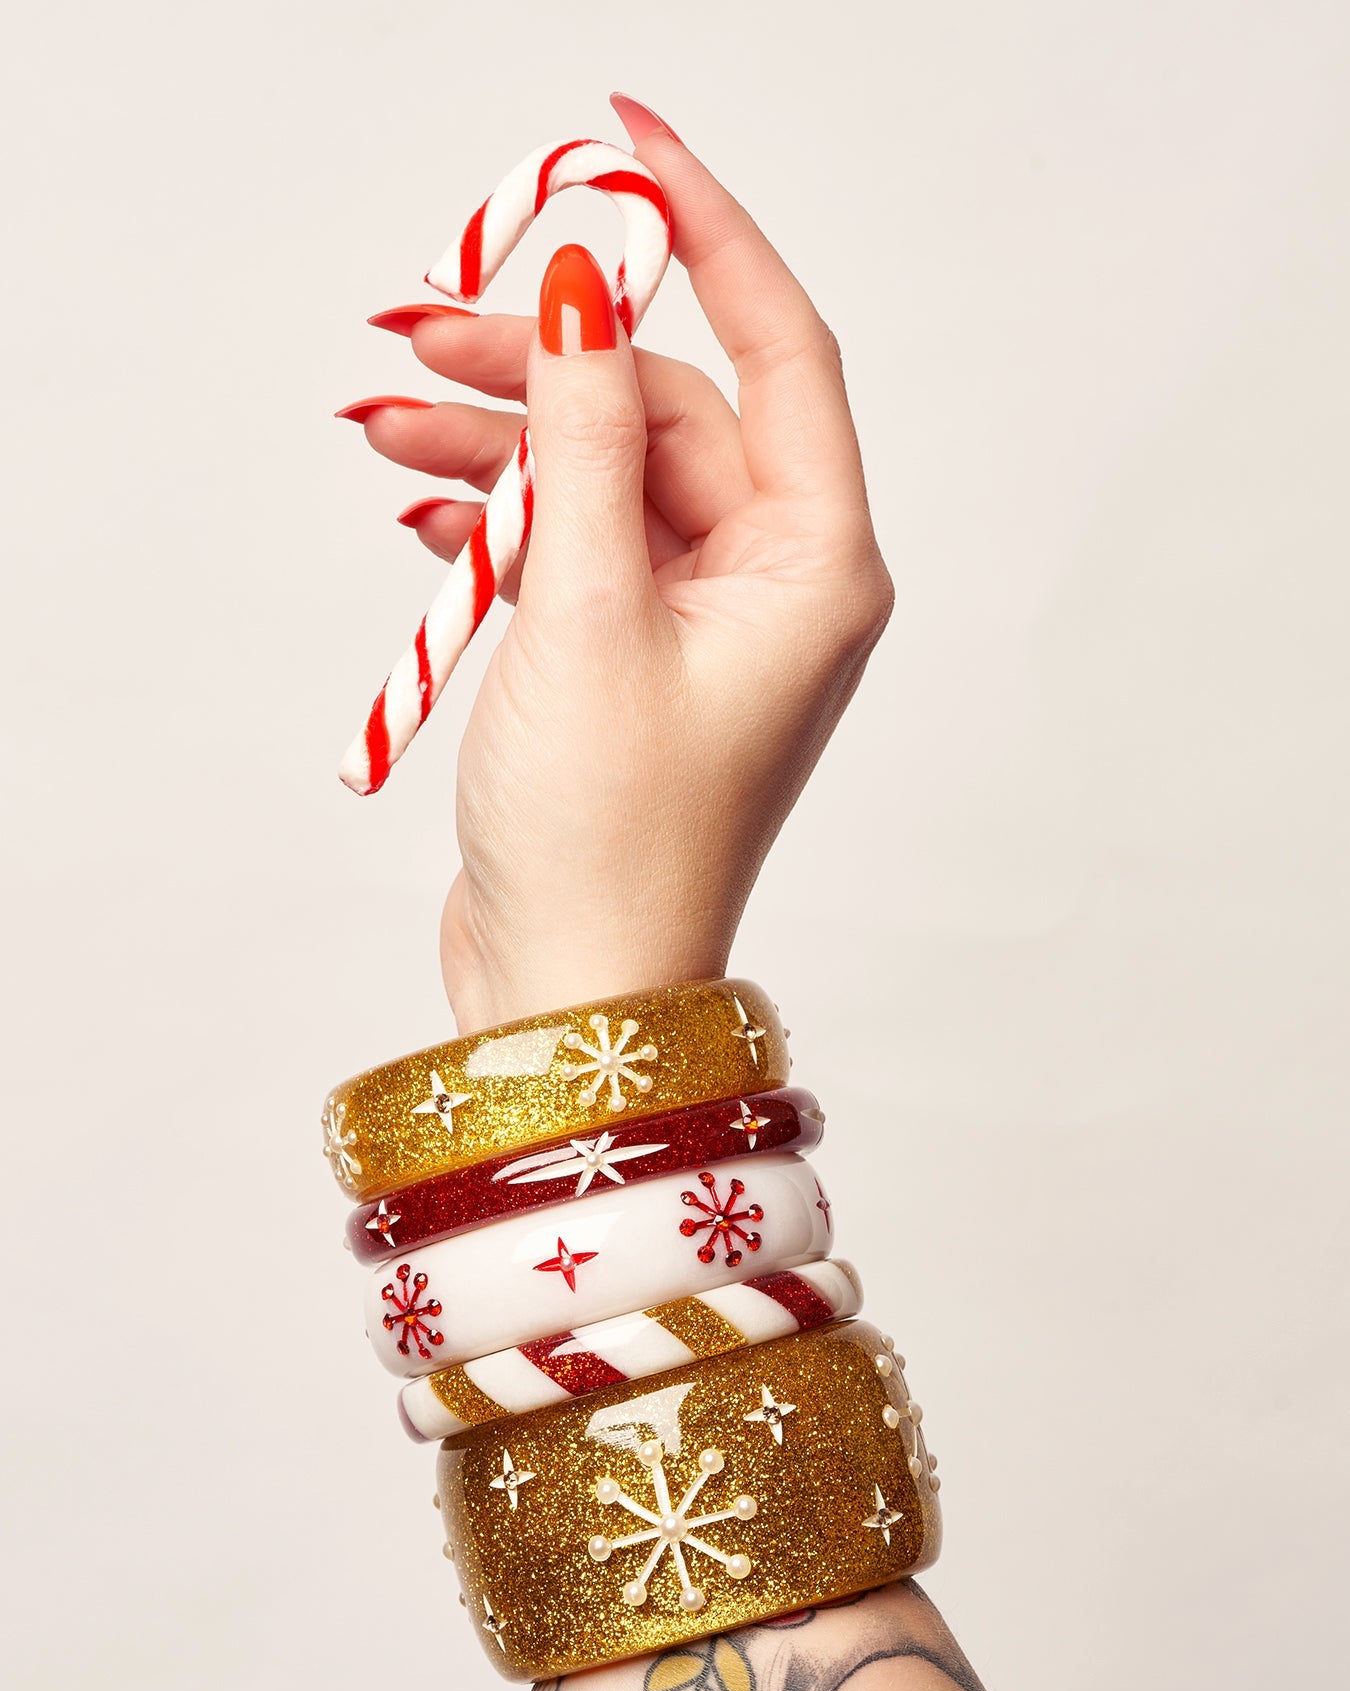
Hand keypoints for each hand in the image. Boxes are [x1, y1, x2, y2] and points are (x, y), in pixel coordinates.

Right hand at [346, 102, 892, 1029]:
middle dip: (539, 369)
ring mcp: (701, 621)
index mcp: (817, 565)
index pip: (779, 350)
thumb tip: (583, 297)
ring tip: (384, 433)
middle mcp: (776, 582)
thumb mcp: (587, 613)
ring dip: (497, 446)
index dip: (706, 236)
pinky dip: (500, 522)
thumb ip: (580, 444)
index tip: (626, 150)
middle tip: (415, 337)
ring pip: (601, 476)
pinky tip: (426, 520)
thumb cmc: (606, 838)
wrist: (569, 990)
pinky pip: (574, 547)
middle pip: (661, 411)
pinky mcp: (634, 656)